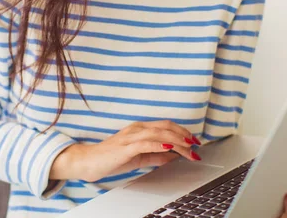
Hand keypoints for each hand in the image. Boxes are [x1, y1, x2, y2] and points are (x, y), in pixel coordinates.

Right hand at [50, 120, 201, 182]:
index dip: (182, 132)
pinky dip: (160, 145)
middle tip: (196, 146)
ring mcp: (131, 136)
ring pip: (159, 134)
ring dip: (177, 142)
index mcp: (140, 129)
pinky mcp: (127, 146)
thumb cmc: (111, 158)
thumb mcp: (139, 157)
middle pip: (166, 127)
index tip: (194, 142)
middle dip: (184, 136)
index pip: (166, 126)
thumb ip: (156, 156)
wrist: (89, 162)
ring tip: (189, 149)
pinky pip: (147, 143)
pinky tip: (170, 149)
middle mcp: (137, 128)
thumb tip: (175, 156)